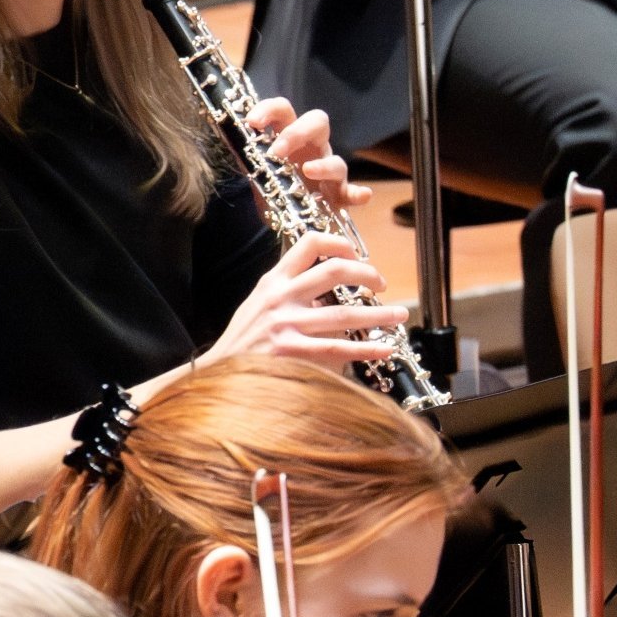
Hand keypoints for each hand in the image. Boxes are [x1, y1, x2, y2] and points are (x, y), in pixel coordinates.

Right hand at [197, 230, 401, 373]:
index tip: (356, 252)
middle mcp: (280, 298)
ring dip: (379, 314)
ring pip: (344, 314)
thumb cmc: (243, 342)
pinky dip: (367, 348)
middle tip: (380, 283)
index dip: (338, 243)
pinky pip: (339, 349)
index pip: (308, 244)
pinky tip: (385, 348)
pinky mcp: (292, 353)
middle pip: (333, 271)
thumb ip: (289, 293)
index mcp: (273, 281)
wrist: (217, 373)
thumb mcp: (259, 305)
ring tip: (399, 315)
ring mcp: (286, 325)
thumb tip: (328, 293)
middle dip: (366, 273)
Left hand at [244, 96, 370, 220]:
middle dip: (298, 132)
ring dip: (323, 165)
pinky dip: (358, 193)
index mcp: (289, 137)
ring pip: (337, 160)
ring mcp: (329, 172)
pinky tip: (361, 195)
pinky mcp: (339, 196)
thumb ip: (247, 158)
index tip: (252, 121)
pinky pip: (353, 192)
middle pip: (318, 123)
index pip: (284, 111)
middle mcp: (313, 149)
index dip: (269, 110)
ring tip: (307, 171)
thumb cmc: (274, 190)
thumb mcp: (256, 174)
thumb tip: (230, 137)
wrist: (286, 222)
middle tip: (277, 150)